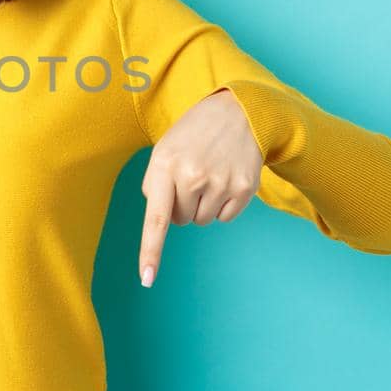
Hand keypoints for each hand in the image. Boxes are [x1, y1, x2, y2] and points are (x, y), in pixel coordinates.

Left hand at [137, 87, 261, 285]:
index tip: (147, 279)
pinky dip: (223, 204)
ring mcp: (220, 183)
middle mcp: (193, 176)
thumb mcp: (164, 150)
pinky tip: (225, 177)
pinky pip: (225, 217)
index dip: (151, 251)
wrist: (239, 111)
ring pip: (203, 221)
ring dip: (203, 204)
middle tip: (192, 174)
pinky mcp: (244, 188)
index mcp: (165, 166)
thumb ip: (154, 184)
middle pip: (180, 220)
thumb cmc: (193, 134)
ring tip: (210, 172)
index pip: (156, 219)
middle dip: (182, 204)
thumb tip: (162, 221)